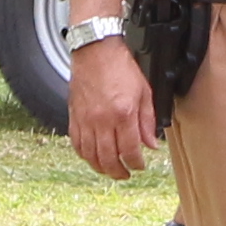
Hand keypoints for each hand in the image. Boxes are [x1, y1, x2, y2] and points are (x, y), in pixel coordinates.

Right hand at [69, 35, 155, 180]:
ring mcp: (86, 120)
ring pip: (91, 155)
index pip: (130, 150)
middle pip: (109, 158)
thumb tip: (151, 144)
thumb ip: (147, 121)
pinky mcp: (74, 116)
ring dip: (101, 167)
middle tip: (126, 174)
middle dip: (119, 171)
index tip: (140, 165)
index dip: (136, 163)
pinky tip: (92, 157)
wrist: (95, 50)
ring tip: (110, 170)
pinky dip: (85, 155)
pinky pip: (77, 144)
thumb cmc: (120, 67)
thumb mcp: (144, 92)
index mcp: (123, 114)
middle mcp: (102, 120)